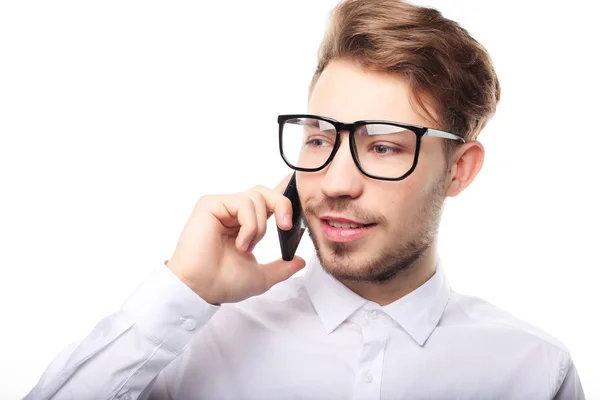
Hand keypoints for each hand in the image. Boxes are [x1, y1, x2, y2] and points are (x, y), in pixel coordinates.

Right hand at [166, 174, 305, 304]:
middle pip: (265, 192)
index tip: (298, 207)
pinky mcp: (210, 204)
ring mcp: (221, 206)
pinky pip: (243, 202)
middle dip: (282, 205)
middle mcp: (232, 212)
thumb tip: (301, 261)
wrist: (201, 288)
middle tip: (286, 227)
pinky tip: (240, 243)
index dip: (283, 199)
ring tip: (246, 247)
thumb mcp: (261, 276)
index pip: (267, 202)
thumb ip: (282, 267)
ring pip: (257, 197)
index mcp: (243, 224)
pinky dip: (249, 224)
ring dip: (259, 226)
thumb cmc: (222, 282)